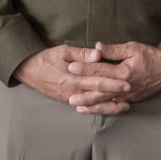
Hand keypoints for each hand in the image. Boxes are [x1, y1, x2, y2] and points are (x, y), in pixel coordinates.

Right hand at [15, 44, 133, 109]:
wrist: (29, 71)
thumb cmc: (47, 59)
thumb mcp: (64, 51)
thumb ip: (82, 54)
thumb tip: (98, 54)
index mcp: (72, 79)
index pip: (97, 82)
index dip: (114, 83)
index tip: (127, 82)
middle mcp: (72, 92)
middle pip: (98, 95)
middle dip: (115, 95)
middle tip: (131, 93)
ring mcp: (69, 99)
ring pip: (93, 105)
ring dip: (109, 106)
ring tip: (125, 106)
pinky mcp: (67, 101)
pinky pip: (86, 107)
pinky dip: (98, 108)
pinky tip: (108, 107)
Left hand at [68, 42, 160, 112]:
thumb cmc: (152, 56)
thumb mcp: (133, 48)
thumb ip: (113, 50)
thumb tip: (96, 47)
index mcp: (124, 72)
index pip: (101, 70)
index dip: (85, 68)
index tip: (71, 67)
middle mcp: (125, 86)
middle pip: (101, 91)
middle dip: (84, 94)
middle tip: (69, 96)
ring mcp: (129, 95)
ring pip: (107, 102)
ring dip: (91, 105)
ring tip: (77, 106)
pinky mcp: (132, 99)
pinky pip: (114, 105)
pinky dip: (103, 108)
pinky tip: (93, 109)